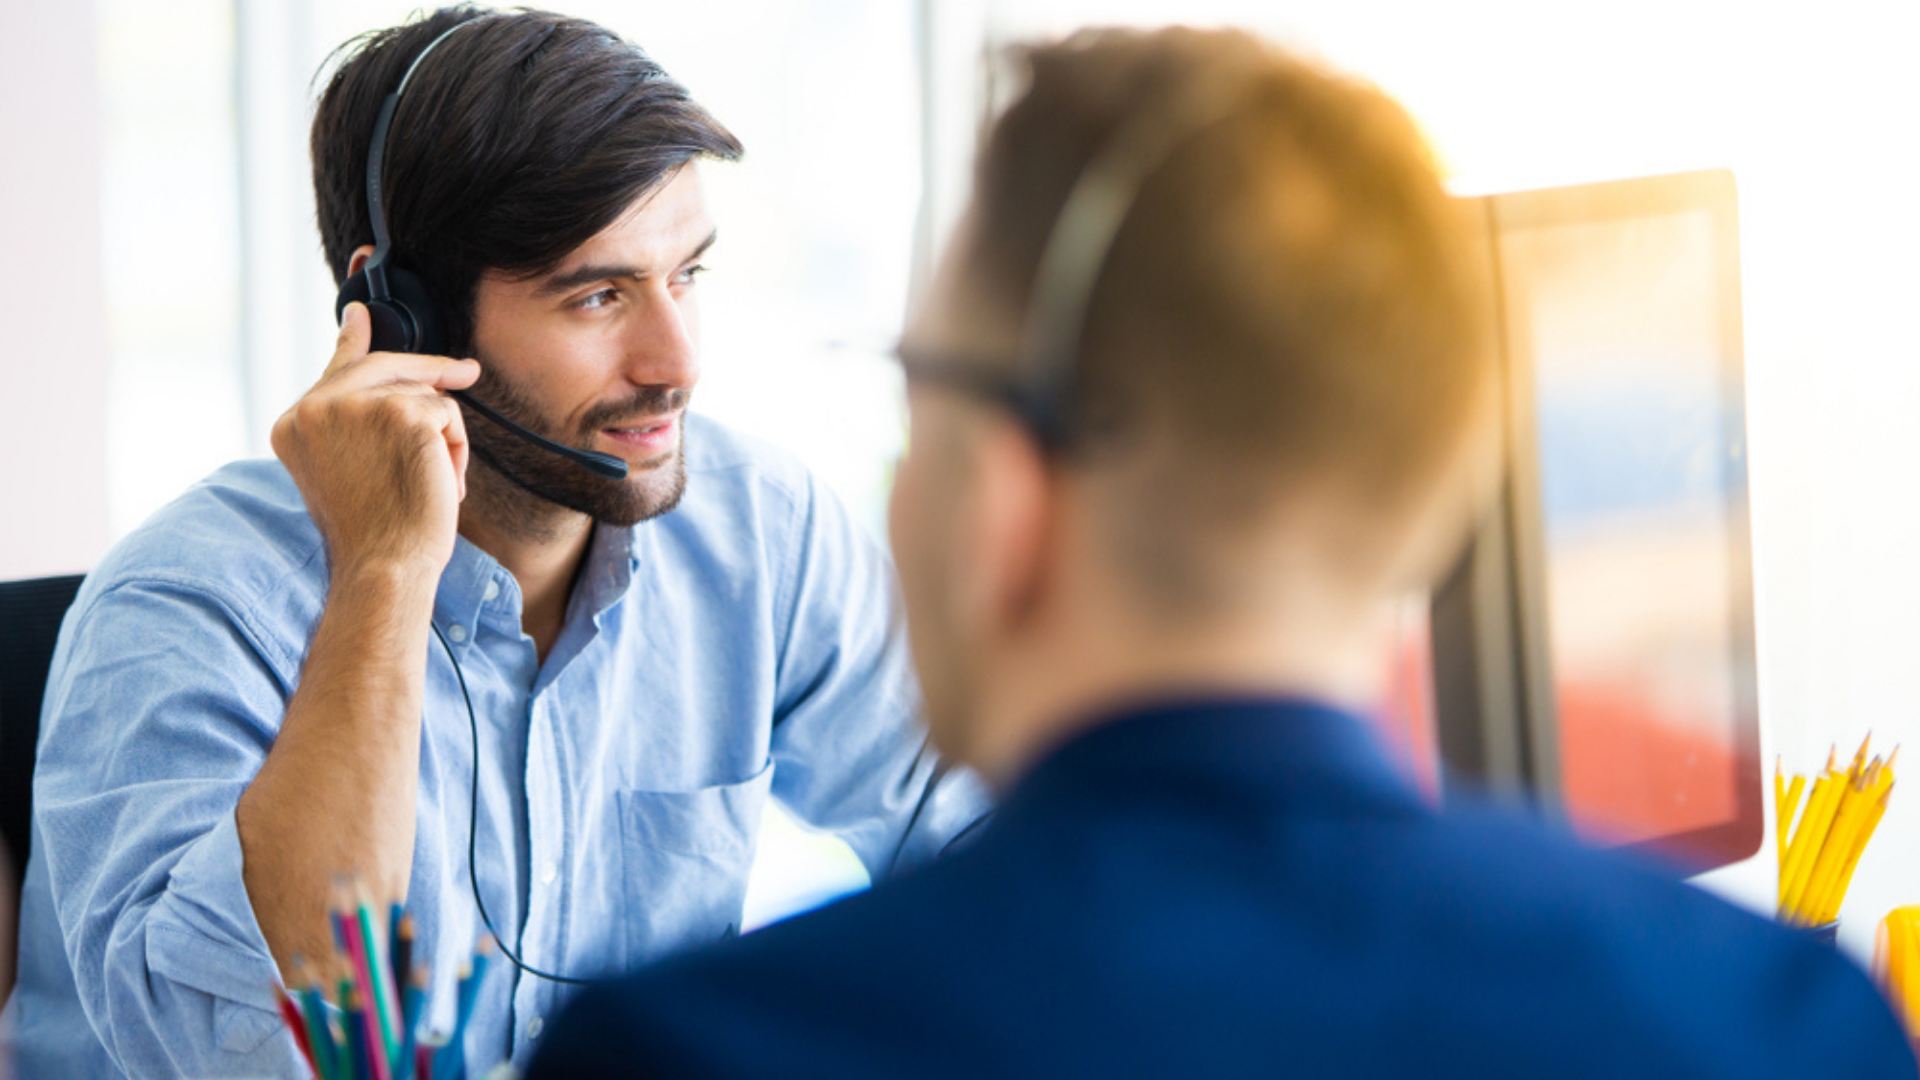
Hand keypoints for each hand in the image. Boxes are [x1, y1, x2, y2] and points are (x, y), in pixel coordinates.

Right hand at [271, 303, 481, 578]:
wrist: (384, 565)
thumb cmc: (371, 532)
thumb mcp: (345, 469)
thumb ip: (353, 422)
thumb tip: (385, 383)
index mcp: (293, 423)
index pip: (333, 370)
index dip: (354, 339)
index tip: (361, 313)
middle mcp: (315, 407)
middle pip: (383, 366)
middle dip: (430, 370)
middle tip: (465, 371)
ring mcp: (357, 405)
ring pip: (422, 394)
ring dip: (443, 437)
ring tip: (433, 483)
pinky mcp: (402, 412)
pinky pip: (447, 412)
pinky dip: (457, 448)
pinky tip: (443, 482)